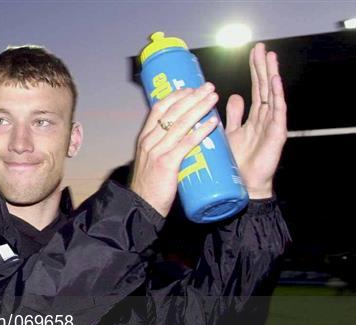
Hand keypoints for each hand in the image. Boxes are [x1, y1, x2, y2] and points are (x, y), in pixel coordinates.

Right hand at [130, 83, 219, 216]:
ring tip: (213, 98)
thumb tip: (185, 140)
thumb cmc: (150, 187)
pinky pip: (186, 143)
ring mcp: (157, 152)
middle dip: (192, 96)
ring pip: (180, 123)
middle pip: (172, 111)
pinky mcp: (166, 164)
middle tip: (208, 87)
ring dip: (199, 108)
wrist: (141, 207)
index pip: (158, 108)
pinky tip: (213, 123)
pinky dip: (201, 131)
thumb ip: (164, 149)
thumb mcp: (151, 162)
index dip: (175, 95)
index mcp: (145, 139)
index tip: (191, 88)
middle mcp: (149, 141)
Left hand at [225, 43, 287, 198]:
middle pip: (265, 88)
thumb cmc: (237, 163)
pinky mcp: (276, 136)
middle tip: (261, 47)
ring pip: (272, 97)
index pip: (256, 88)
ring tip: (270, 58)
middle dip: (263, 67)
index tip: (253, 52)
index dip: (255, 70)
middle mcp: (265, 119)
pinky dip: (276, 98)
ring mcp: (272, 126)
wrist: (245, 185)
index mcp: (254, 118)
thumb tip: (232, 95)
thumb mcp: (231, 134)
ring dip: (271, 76)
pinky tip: (275, 83)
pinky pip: (278, 114)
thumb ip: (233, 116)